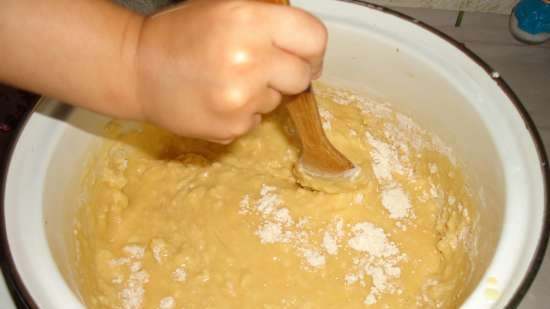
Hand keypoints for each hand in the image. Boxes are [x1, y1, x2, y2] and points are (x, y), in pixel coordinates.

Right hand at [134, 0, 326, 142]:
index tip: (307, 55)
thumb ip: (267, 20)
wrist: (137, 70)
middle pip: (303, 75)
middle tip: (263, 68)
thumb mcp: (224, 7)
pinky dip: (243, 112)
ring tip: (227, 81)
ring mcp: (241, 99)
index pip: (314, 38)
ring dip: (262, 92)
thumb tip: (305, 43)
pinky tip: (217, 98)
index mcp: (250, 21)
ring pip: (278, 100)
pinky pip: (256, 120)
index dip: (313, 49)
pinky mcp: (232, 127)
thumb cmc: (180, 34)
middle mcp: (250, 60)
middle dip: (290, 73)